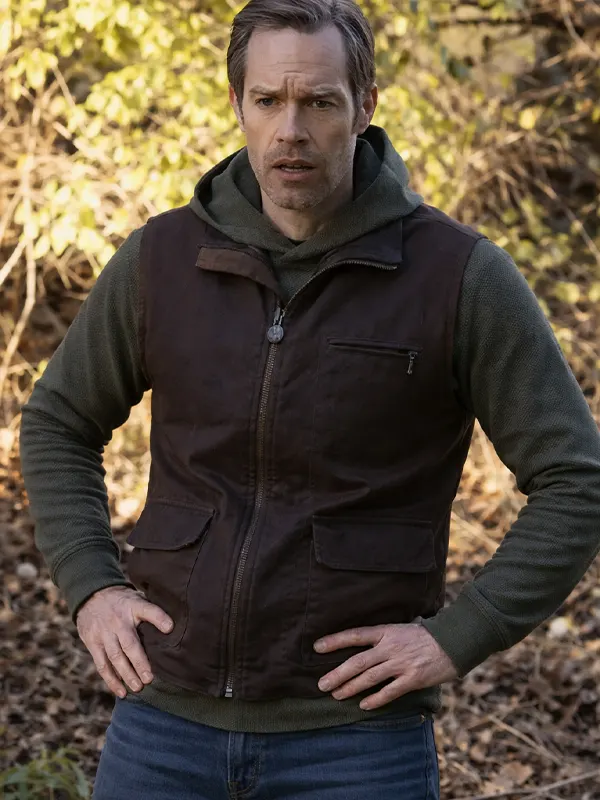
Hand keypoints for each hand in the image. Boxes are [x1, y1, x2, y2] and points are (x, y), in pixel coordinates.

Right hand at [76, 586, 172, 698]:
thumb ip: (153, 611)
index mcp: (132, 607)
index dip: (159, 618)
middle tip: (149, 679)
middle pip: (129, 644)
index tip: (169, 628)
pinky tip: (121, 691)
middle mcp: (117, 622)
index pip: (147, 610)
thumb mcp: (138, 598)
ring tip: (138, 688)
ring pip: (115, 657)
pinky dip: (111, 679)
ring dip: (126, 675)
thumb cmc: (122, 601)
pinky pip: (102, 664)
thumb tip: (172, 627)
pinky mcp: (92, 643)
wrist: (91, 595)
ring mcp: (103, 633)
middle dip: (139, 663)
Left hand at [314, 621, 457, 709]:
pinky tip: (363, 705)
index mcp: (385, 631)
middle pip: (358, 661)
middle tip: (321, 684)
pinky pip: (390, 692)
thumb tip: (359, 646)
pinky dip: (375, 699)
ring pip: (369, 678)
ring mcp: (401, 663)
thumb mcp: (399, 629)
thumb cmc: (424, 635)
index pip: (355, 635)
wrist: (452, 642)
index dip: (335, 641)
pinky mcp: (412, 679)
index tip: (317, 647)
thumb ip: (381, 638)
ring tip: (336, 695)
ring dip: (350, 688)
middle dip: (337, 674)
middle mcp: (390, 647)